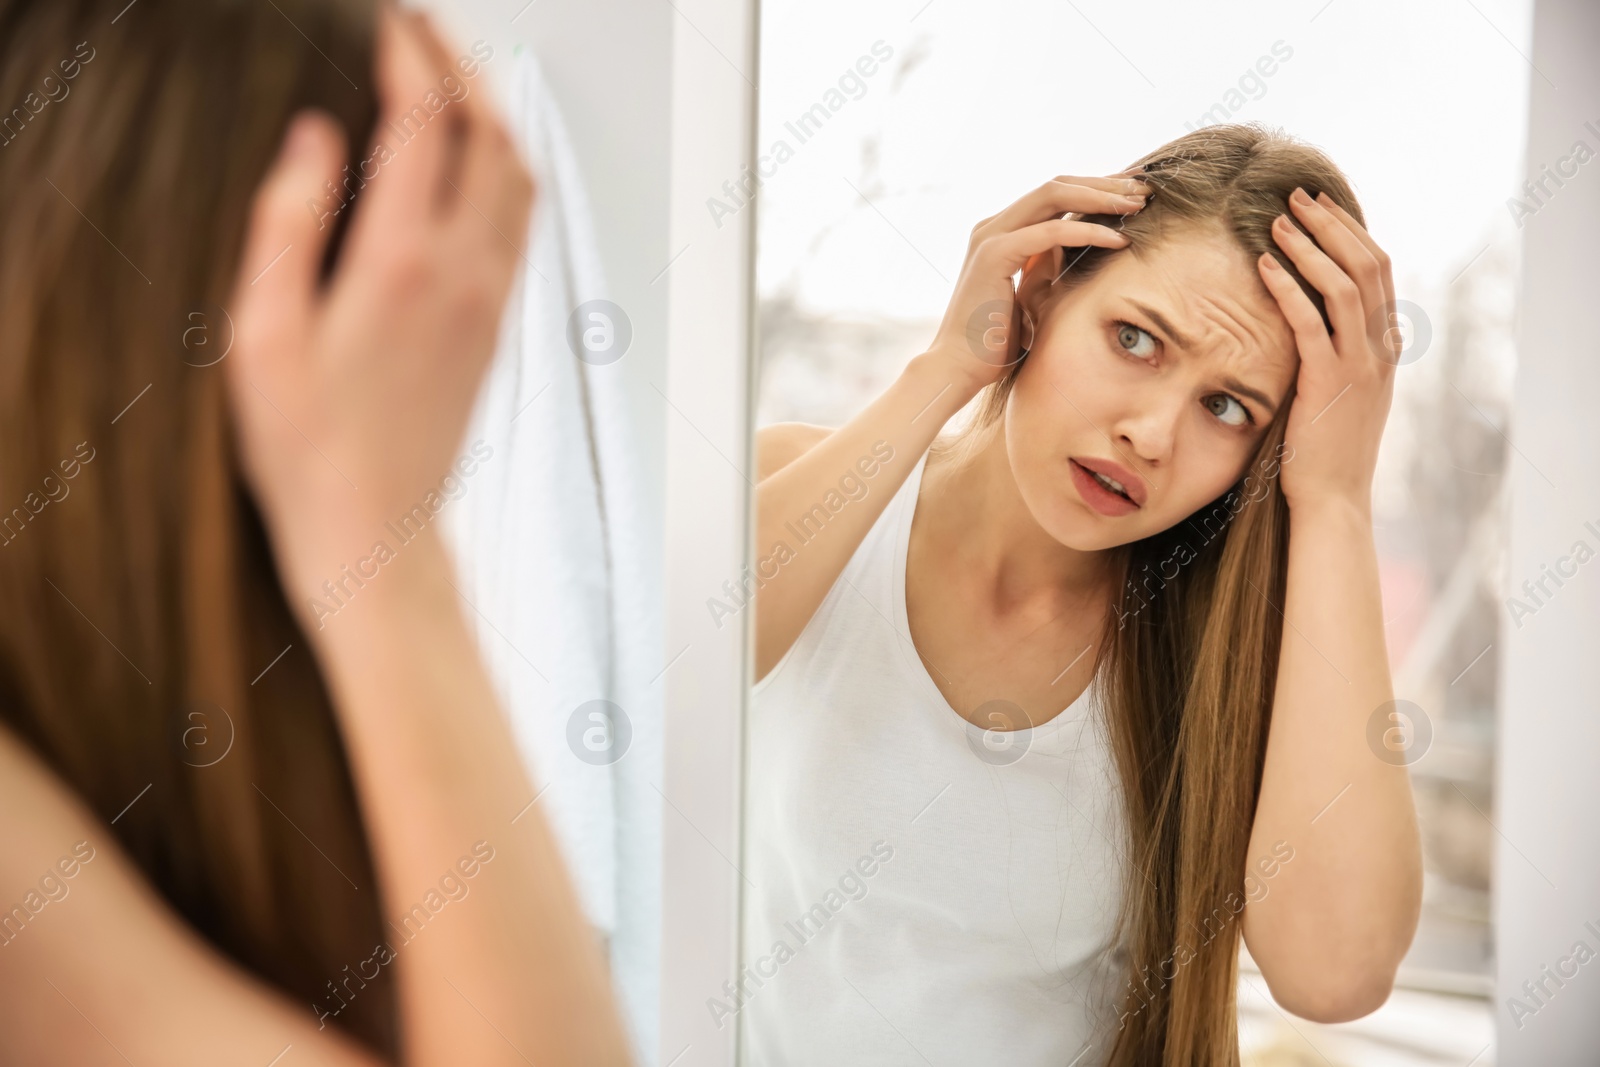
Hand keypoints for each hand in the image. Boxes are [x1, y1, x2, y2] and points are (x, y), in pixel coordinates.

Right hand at [224, 7, 534, 617]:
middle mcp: (463, 273)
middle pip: (489, 136)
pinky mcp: (497, 327)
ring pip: (521, 178)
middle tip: (427, 32)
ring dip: (496, 115)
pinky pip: (523, 226)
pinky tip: (484, 164)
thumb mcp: (263, 332)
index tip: (391, 27)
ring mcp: (491, 301)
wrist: (376, 530)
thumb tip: (318, 141)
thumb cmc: (311, 448)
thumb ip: (290, 223)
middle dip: (462, 69)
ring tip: (458, 79)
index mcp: (401, 263)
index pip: (424, 124)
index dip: (409, 60)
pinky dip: (510, 170)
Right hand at [924, 173, 1148, 395]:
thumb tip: (1078, 254)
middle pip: (1058, 186)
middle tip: (1146, 189)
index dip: (1096, 189)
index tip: (1134, 193)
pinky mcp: (993, 255)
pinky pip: (1050, 232)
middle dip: (1105, 184)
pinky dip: (1087, 231)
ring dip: (1101, 197)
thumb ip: (1046, 268)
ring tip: (1139, 205)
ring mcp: (990, 236)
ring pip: (1054, 195)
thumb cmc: (995, 343)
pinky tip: (1119, 240)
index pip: (1054, 196)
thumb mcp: (1030, 295)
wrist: (959, 369)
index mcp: (1000, 232)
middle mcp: (992, 226)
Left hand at [1257, 188, 1397, 515]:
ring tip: (1278, 221)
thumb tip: (1321, 324)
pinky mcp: (1330, 381)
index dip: (1349, 232)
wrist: (1334, 498)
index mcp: (1384, 345)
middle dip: (1332, 224)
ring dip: (1310, 246)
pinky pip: (1311, 322)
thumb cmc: (1326, 449)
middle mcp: (1380, 348)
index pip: (1377, 270)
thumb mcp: (1343, 392)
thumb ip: (1340, 354)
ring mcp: (1360, 364)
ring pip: (1344, 285)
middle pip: (1367, 264)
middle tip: (1298, 196)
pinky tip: (1265, 266)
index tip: (1318, 207)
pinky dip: (1289, 288)